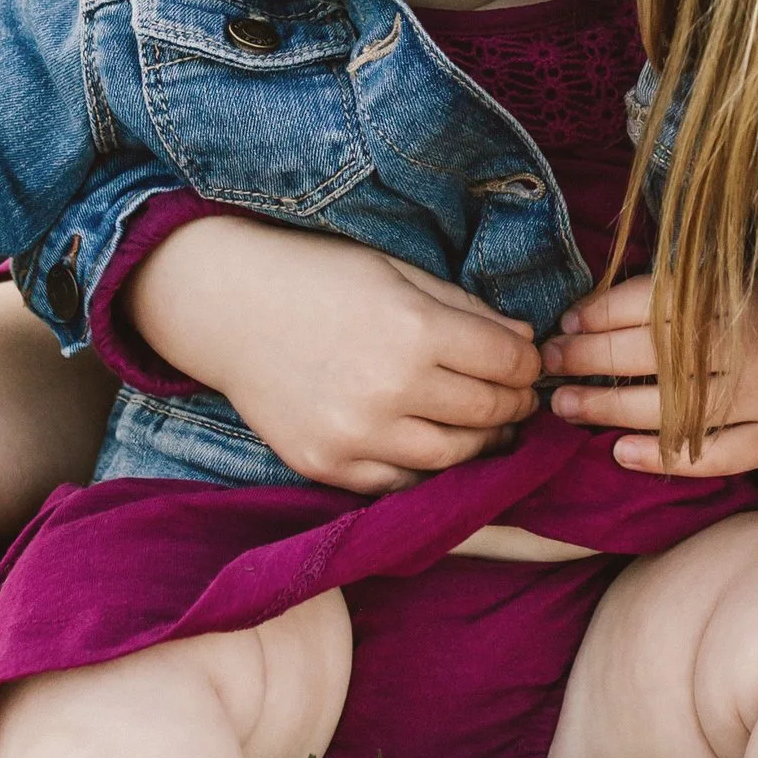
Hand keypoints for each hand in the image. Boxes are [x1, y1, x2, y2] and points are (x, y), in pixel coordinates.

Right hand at [126, 215, 540, 490]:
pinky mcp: (328, 464)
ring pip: (452, 457)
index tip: (529, 362)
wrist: (228, 308)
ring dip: (482, 443)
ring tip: (488, 428)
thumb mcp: (398, 273)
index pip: (507, 362)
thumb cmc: (319, 278)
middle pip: (488, 413)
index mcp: (414, 330)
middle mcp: (389, 389)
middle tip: (519, 399)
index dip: (529, 363)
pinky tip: (435, 446)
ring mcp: (356, 435)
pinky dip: (426, 469)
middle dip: (515, 405)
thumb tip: (525, 341)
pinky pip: (399, 484)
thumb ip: (465, 310)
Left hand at [540, 274, 757, 474]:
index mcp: (740, 292)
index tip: (566, 326)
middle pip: (655, 354)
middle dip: (590, 361)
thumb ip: (677, 288)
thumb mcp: (735, 279)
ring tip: (566, 407)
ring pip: (673, 407)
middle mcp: (754, 341)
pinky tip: (620, 453)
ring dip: (609, 410)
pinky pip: (711, 455)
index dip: (601, 314)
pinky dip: (661, 456)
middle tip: (550, 368)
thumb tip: (587, 310)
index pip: (654, 302)